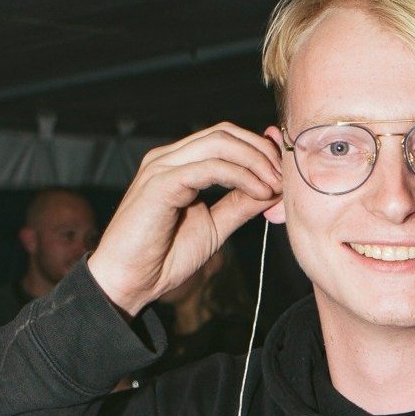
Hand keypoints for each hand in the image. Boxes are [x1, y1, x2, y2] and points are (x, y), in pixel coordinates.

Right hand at [90, 124, 281, 315]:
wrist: (129, 282)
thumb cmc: (163, 258)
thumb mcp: (213, 227)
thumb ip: (239, 204)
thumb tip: (271, 189)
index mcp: (179, 165)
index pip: (224, 138)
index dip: (258, 148)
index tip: (284, 171)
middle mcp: (168, 158)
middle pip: (224, 133)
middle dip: (261, 150)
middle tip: (285, 177)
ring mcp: (162, 167)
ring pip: (219, 143)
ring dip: (255, 161)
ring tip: (275, 185)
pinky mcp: (160, 183)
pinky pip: (209, 167)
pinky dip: (240, 176)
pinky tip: (259, 192)